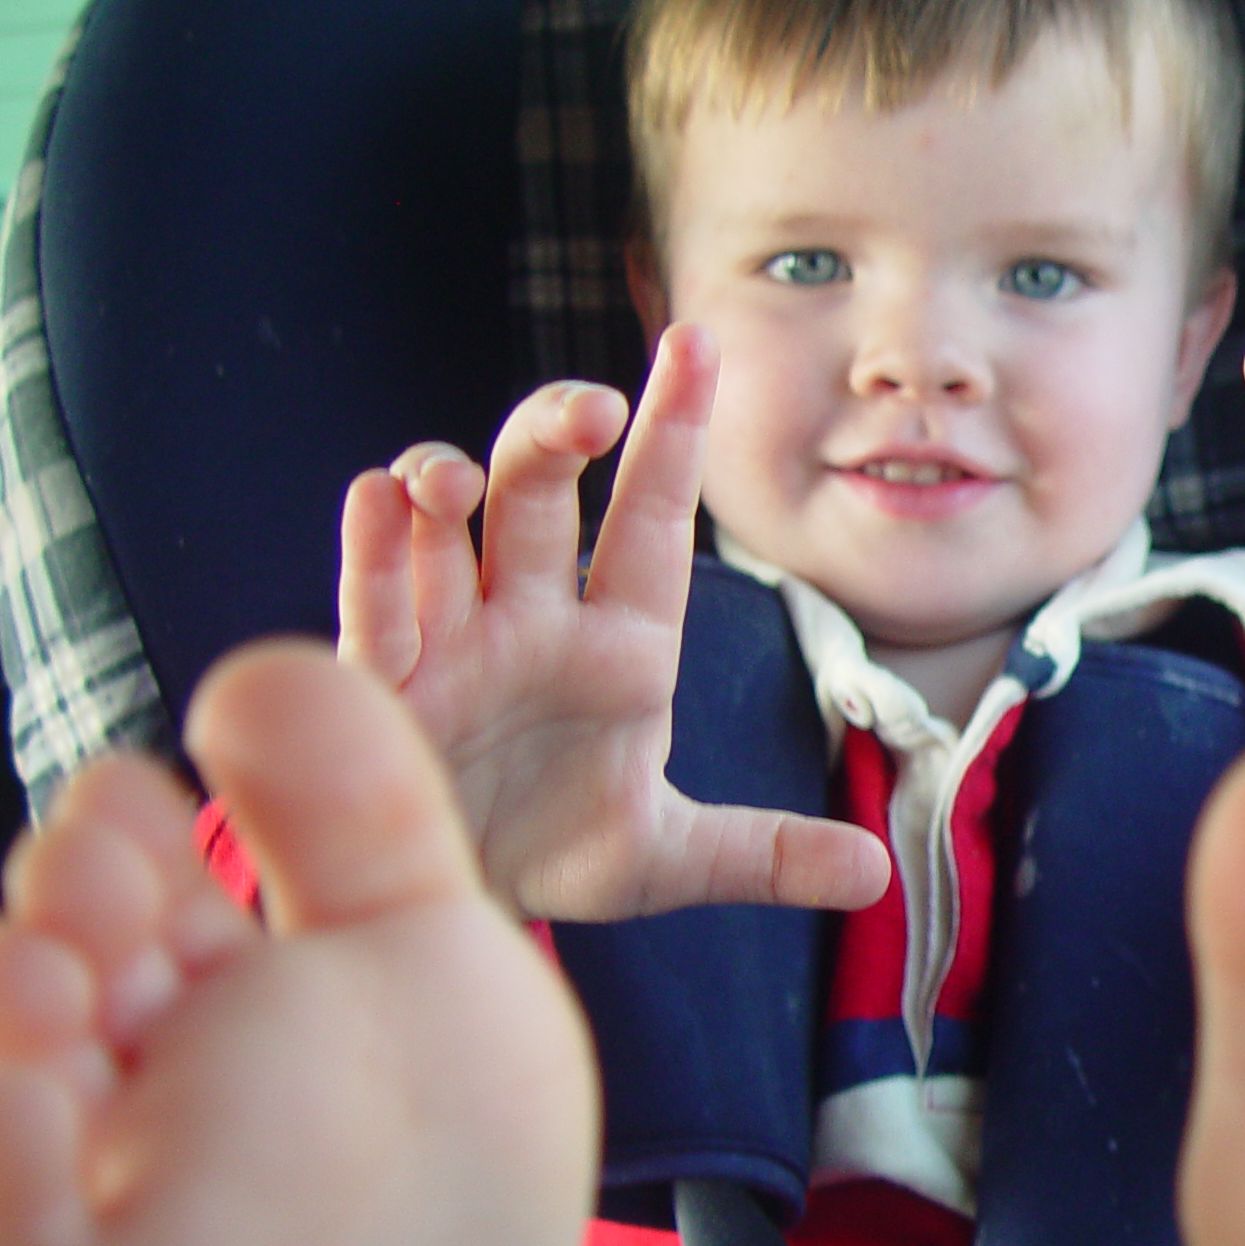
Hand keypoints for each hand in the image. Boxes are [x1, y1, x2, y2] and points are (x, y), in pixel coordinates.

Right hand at [335, 324, 889, 920]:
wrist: (448, 904)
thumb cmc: (556, 851)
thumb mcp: (668, 859)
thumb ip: (764, 854)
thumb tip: (873, 874)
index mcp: (618, 641)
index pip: (649, 516)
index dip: (671, 431)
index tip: (694, 341)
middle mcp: (532, 615)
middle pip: (538, 490)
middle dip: (555, 434)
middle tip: (593, 409)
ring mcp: (450, 637)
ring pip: (441, 523)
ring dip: (438, 480)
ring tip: (445, 482)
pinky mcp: (378, 681)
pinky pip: (371, 598)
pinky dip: (374, 550)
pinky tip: (380, 504)